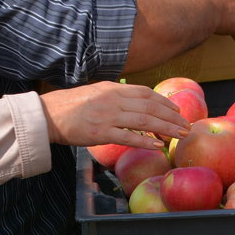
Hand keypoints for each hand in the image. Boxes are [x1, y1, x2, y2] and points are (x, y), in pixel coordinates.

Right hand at [39, 81, 189, 146]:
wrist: (47, 115)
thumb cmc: (72, 105)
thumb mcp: (97, 92)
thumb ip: (117, 95)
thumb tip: (138, 102)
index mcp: (114, 89)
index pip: (147, 94)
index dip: (165, 102)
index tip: (177, 111)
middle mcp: (114, 100)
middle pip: (151, 108)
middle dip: (172, 117)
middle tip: (186, 126)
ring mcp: (108, 116)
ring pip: (144, 122)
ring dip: (166, 129)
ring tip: (179, 135)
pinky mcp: (100, 133)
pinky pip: (128, 137)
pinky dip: (145, 142)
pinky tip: (158, 146)